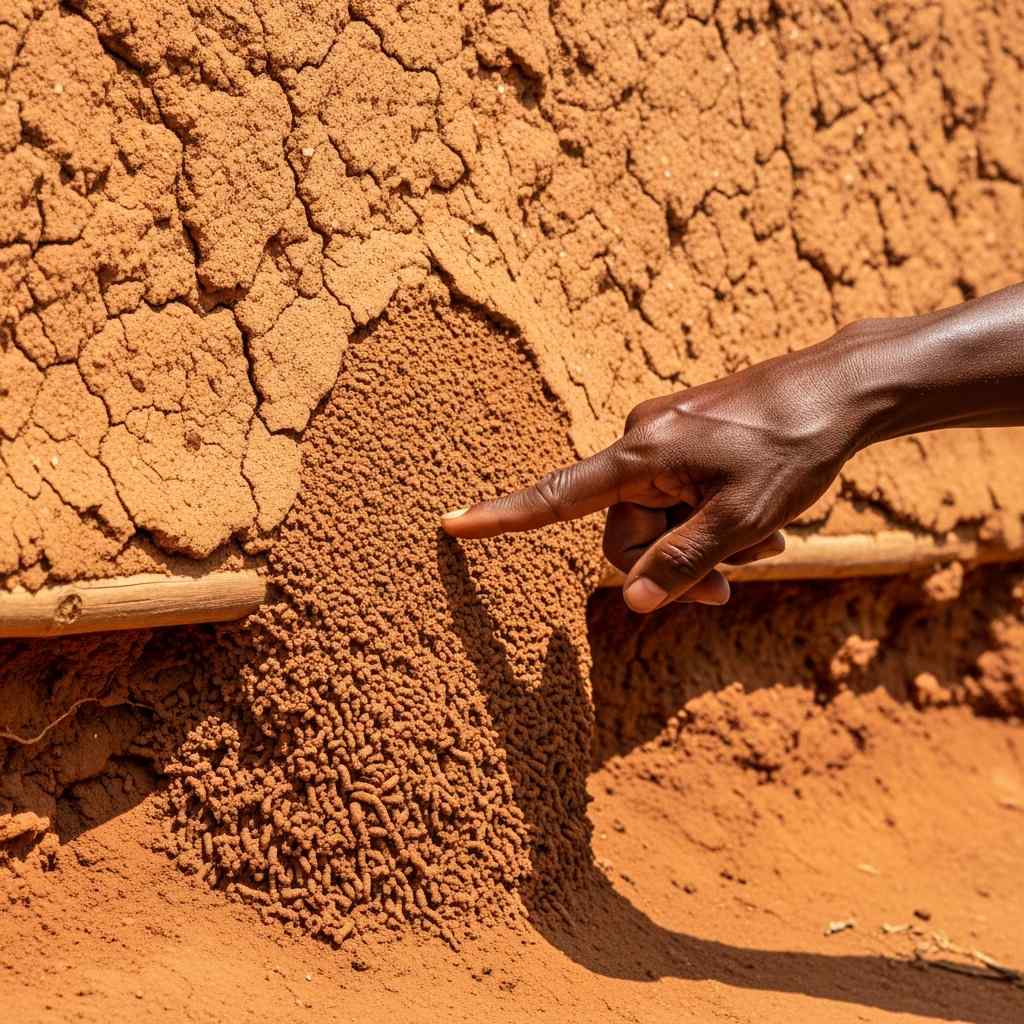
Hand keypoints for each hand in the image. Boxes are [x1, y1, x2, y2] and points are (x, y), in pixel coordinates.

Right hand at [442, 333, 864, 612]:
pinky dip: (712, 517)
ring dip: (703, 543)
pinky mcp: (690, 436)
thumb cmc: (793, 447)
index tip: (450, 524)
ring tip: (767, 544)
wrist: (842, 388)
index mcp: (641, 455)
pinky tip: (763, 523)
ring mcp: (667, 436)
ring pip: (661, 515)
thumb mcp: (743, 519)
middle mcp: (642, 440)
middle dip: (673, 564)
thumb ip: (685, 563)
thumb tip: (634, 603)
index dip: (502, 517)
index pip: (557, 495)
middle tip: (733, 587)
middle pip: (627, 529)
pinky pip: (681, 492)